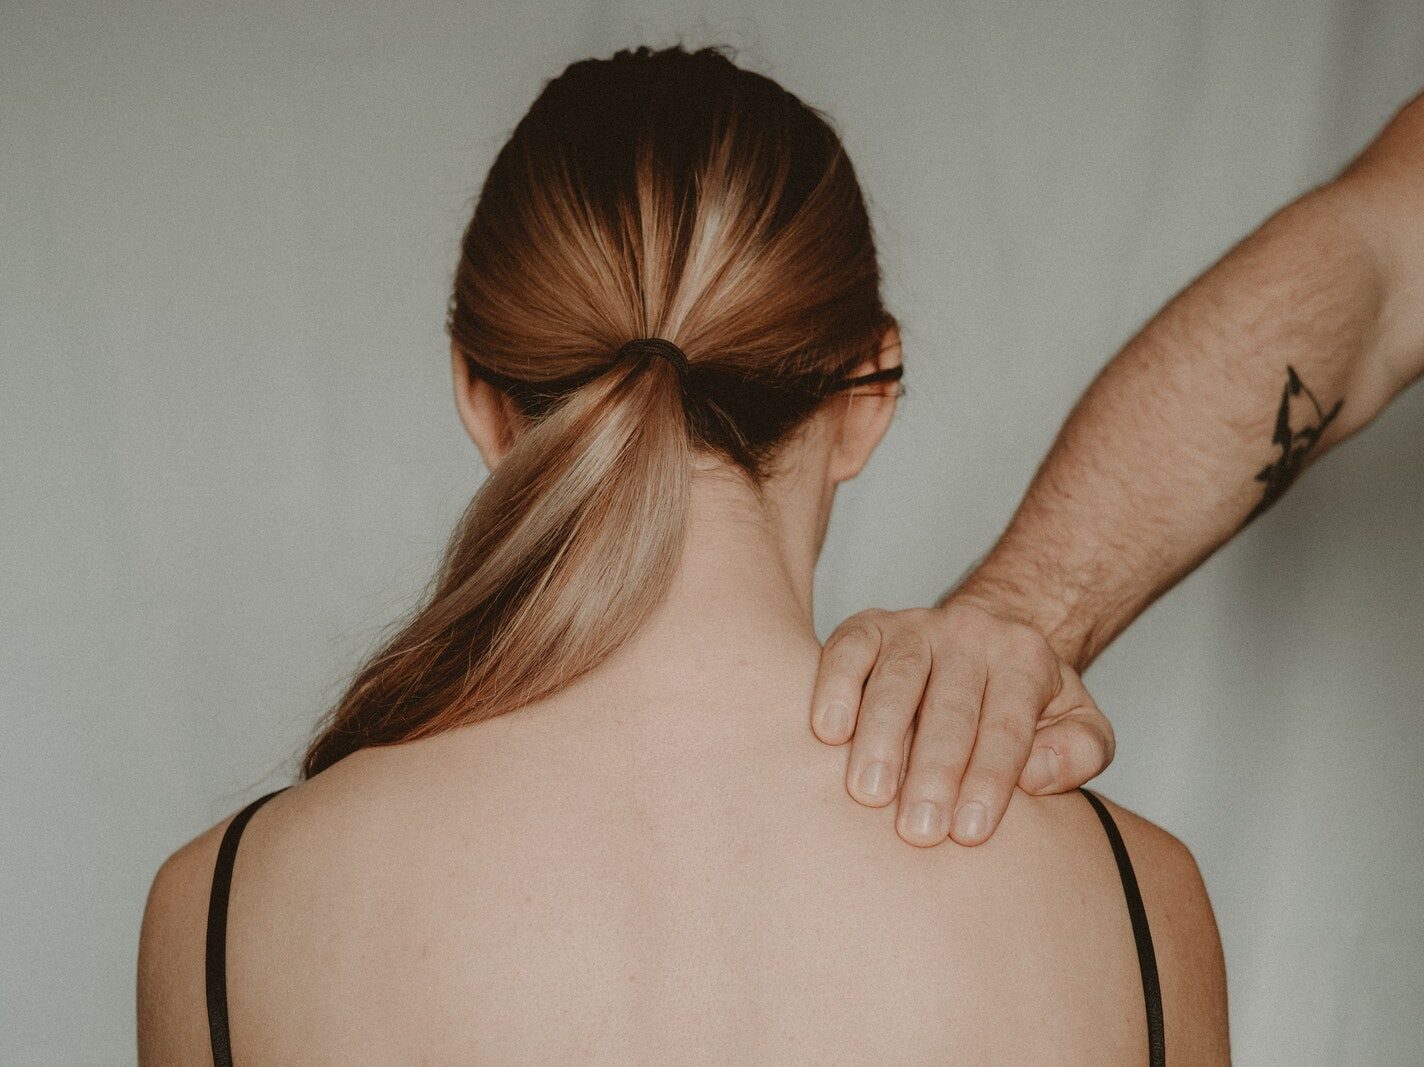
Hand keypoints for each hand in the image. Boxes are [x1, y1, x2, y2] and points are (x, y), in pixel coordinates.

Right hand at [810, 601, 1113, 846]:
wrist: (984, 639)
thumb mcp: (1077, 722)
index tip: (969, 832)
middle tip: (919, 830)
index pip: (1007, 725)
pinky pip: (847, 650)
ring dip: (881, 738)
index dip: (989, 779)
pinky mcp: (867, 626)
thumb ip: (1079, 750)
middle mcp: (969, 634)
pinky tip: (828, 732)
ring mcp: (914, 627)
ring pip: (896, 679)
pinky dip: (834, 688)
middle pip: (950, 706)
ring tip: (870, 792)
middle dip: (934, 771)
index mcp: (1024, 657)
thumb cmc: (1024, 702)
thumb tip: (1038, 774)